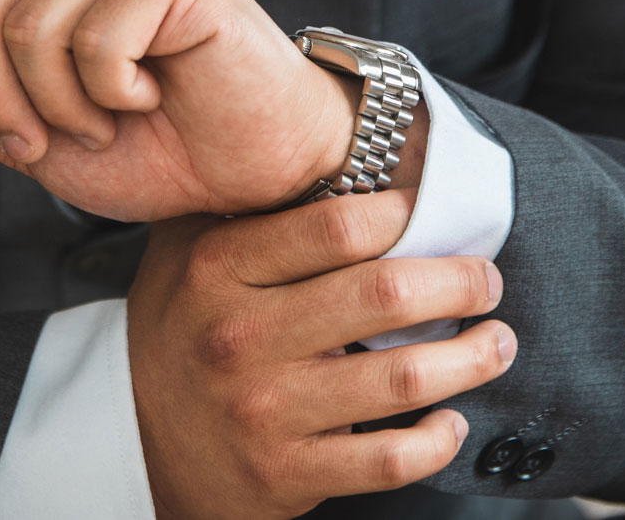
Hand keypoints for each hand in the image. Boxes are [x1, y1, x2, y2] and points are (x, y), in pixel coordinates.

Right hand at [129, 190, 516, 518]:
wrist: (128, 438)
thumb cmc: (180, 326)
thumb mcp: (188, 248)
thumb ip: (252, 203)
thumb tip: (351, 149)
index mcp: (220, 269)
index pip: (338, 226)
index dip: (407, 214)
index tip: (438, 213)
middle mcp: (241, 338)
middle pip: (385, 296)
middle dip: (460, 283)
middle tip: (487, 279)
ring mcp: (265, 411)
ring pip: (402, 380)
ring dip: (471, 358)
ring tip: (497, 341)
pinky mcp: (286, 474)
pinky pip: (388, 461)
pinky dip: (437, 439)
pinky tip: (453, 419)